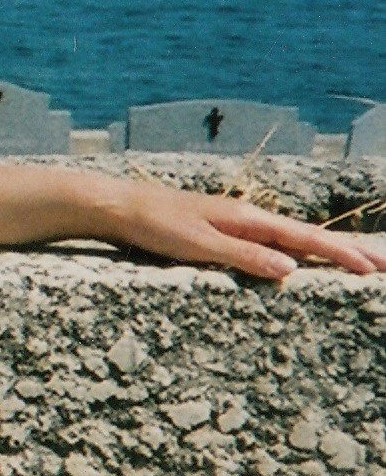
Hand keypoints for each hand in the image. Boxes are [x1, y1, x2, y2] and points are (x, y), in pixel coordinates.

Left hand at [105, 184, 385, 281]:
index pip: (305, 239)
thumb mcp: (197, 245)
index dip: (341, 255)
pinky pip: (272, 242)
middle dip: (348, 251)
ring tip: (360, 262)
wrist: (117, 206)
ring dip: (328, 251)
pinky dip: (298, 250)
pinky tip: (304, 259)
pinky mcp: (223, 230)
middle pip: (308, 236)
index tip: (373, 269)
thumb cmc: (153, 225)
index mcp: (247, 219)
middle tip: (385, 265)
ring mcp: (237, 223)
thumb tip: (291, 270)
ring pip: (293, 238)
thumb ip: (244, 257)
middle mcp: (248, 218)